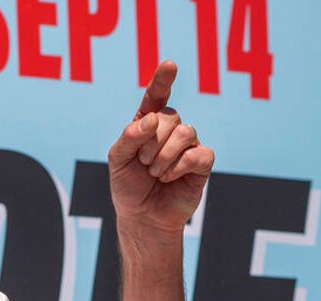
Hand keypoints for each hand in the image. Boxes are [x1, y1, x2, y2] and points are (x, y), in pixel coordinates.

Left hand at [108, 61, 213, 236]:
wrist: (142, 217)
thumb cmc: (128, 187)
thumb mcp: (118, 160)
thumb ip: (130, 136)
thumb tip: (152, 119)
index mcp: (147, 124)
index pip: (156, 97)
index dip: (163, 81)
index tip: (170, 65)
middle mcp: (170, 130)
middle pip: (170, 117)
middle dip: (151, 143)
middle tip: (143, 164)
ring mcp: (188, 145)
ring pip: (186, 132)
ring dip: (164, 157)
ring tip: (155, 173)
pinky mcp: (202, 162)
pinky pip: (199, 153)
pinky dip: (180, 167)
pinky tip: (170, 178)